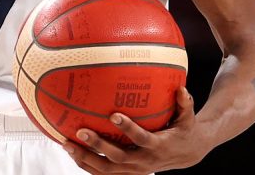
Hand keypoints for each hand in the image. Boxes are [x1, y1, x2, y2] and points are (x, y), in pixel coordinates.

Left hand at [62, 88, 209, 173]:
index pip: (141, 138)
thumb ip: (184, 103)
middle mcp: (145, 161)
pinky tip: (70, 151)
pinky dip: (86, 164)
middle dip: (98, 146)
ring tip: (66, 143)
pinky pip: (104, 172)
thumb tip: (181, 88)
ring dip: (86, 158)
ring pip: (107, 170)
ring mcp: (134, 170)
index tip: (113, 115)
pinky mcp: (127, 173)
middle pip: (118, 158)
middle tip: (80, 131)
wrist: (186, 154)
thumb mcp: (188, 118)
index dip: (128, 128)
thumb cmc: (183, 130)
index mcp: (158, 145)